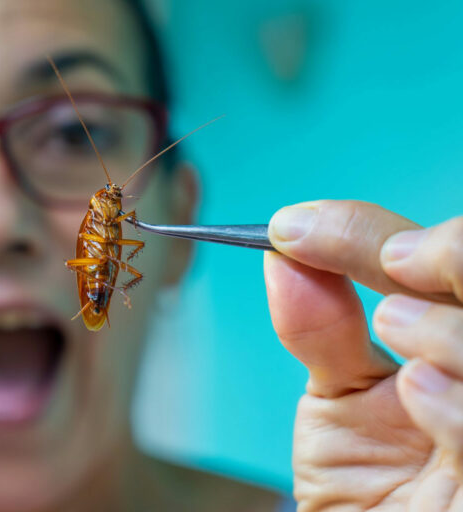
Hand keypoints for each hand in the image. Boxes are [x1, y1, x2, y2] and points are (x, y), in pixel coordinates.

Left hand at [265, 200, 462, 510]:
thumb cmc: (367, 477)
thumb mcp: (337, 396)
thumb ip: (320, 330)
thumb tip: (283, 260)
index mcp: (453, 335)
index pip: (439, 261)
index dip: (370, 232)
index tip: (293, 229)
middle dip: (450, 252)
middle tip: (391, 261)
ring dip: (448, 325)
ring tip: (394, 330)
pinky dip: (458, 402)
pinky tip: (416, 387)